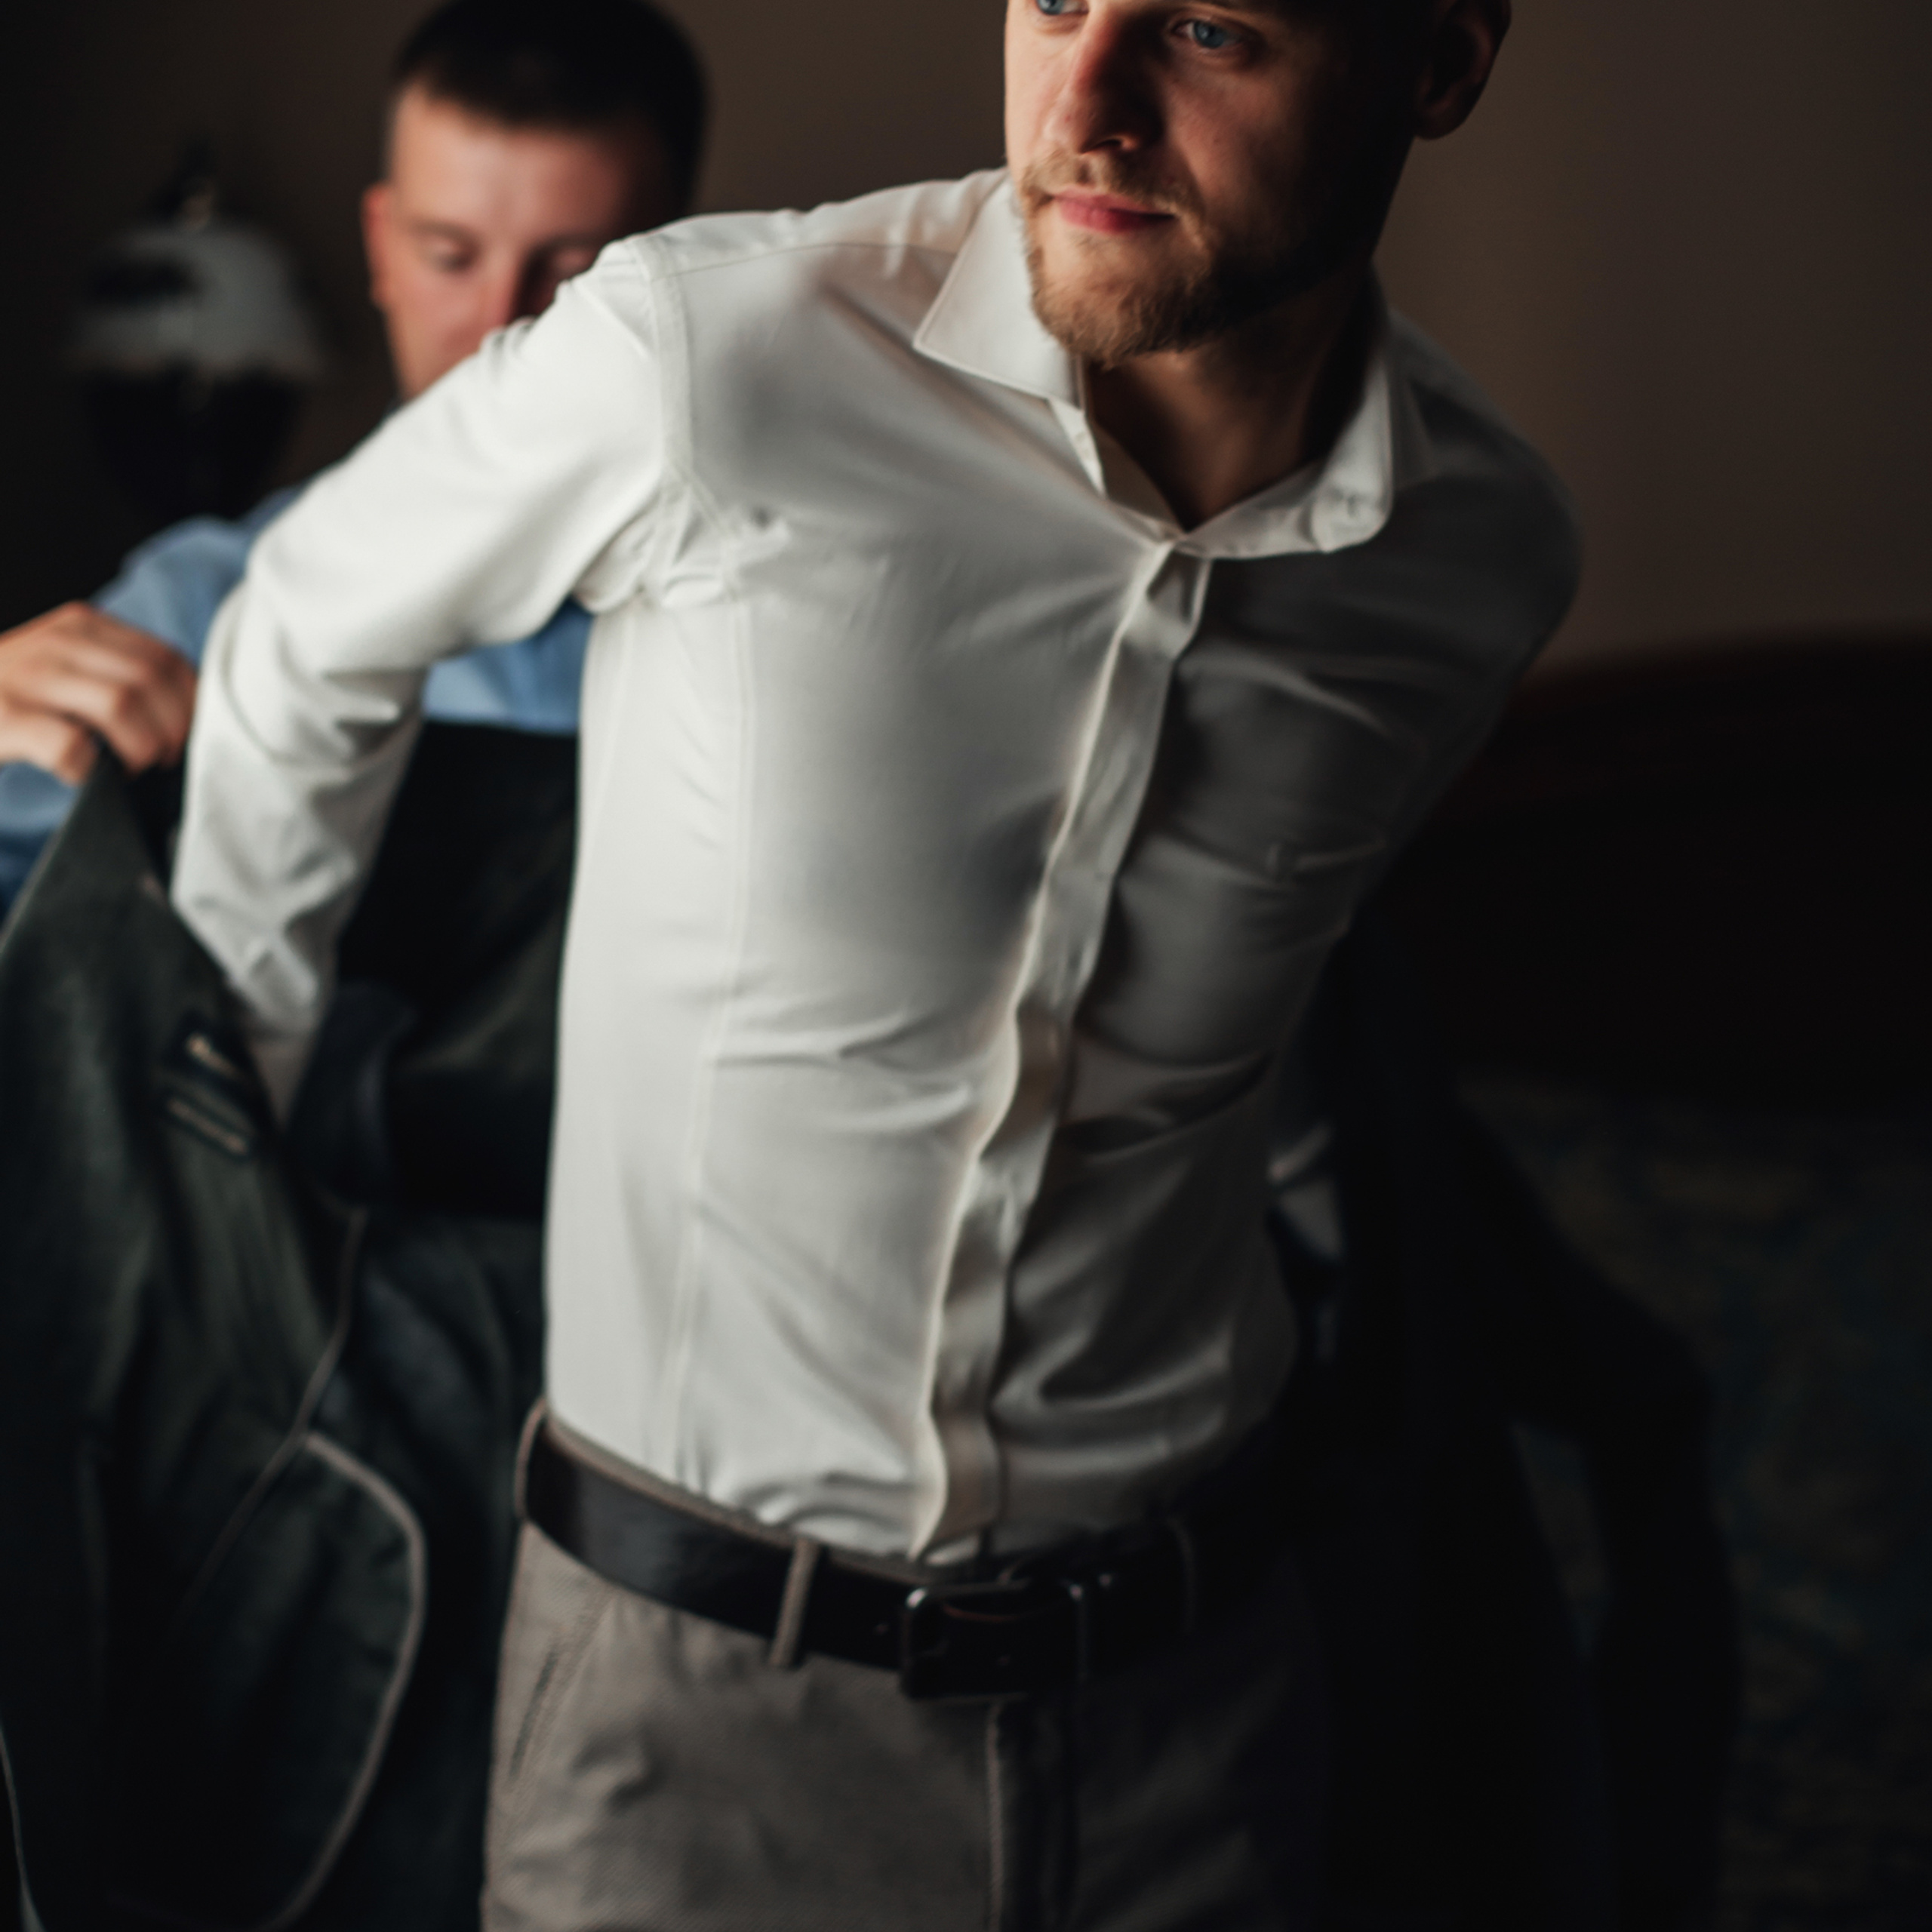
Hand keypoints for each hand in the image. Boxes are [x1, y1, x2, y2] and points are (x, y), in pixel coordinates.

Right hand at [0, 602, 197, 783]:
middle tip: (161, 761)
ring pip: (121, 704)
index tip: (186, 736)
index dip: (190, 704)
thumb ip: (116, 674)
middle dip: (173, 730)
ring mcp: (26, 677)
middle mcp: (56, 642)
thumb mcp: (66, 670)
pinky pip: (70, 744)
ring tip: (130, 769)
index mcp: (81, 626)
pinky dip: (89, 769)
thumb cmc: (14, 699)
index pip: (166, 657)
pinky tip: (82, 776)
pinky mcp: (3, 717)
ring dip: (141, 748)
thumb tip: (188, 717)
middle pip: (151, 680)